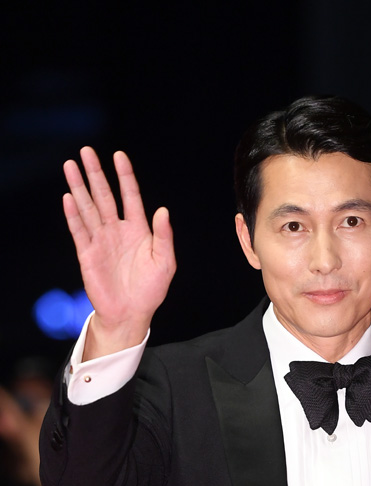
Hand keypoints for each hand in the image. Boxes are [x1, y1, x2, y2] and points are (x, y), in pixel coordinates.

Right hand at [62, 147, 175, 354]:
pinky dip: (73, 215)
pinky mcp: (88, 255)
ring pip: (88, 209)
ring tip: (70, 166)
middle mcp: (117, 231)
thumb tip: (162, 211)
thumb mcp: (165, 263)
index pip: (130, 196)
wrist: (130, 314)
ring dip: (79, 187)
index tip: (119, 156)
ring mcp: (101, 241)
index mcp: (138, 230)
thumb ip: (164, 237)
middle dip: (95, 174)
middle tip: (86, 151)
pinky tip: (69, 197)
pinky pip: (79, 231)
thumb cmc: (151, 290)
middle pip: (105, 196)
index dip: (125, 176)